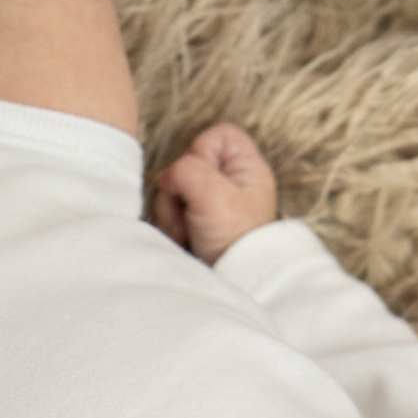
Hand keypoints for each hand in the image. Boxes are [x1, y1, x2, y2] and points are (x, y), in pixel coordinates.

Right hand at [153, 122, 277, 263]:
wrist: (237, 282)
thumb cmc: (235, 240)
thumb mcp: (212, 194)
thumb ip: (186, 169)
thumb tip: (169, 177)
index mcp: (247, 168)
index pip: (218, 135)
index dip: (202, 151)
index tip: (203, 178)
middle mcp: (231, 183)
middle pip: (187, 164)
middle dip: (180, 190)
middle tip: (192, 212)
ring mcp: (213, 203)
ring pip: (175, 189)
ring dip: (174, 212)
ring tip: (189, 232)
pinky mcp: (199, 222)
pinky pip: (173, 212)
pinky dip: (173, 226)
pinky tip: (185, 240)